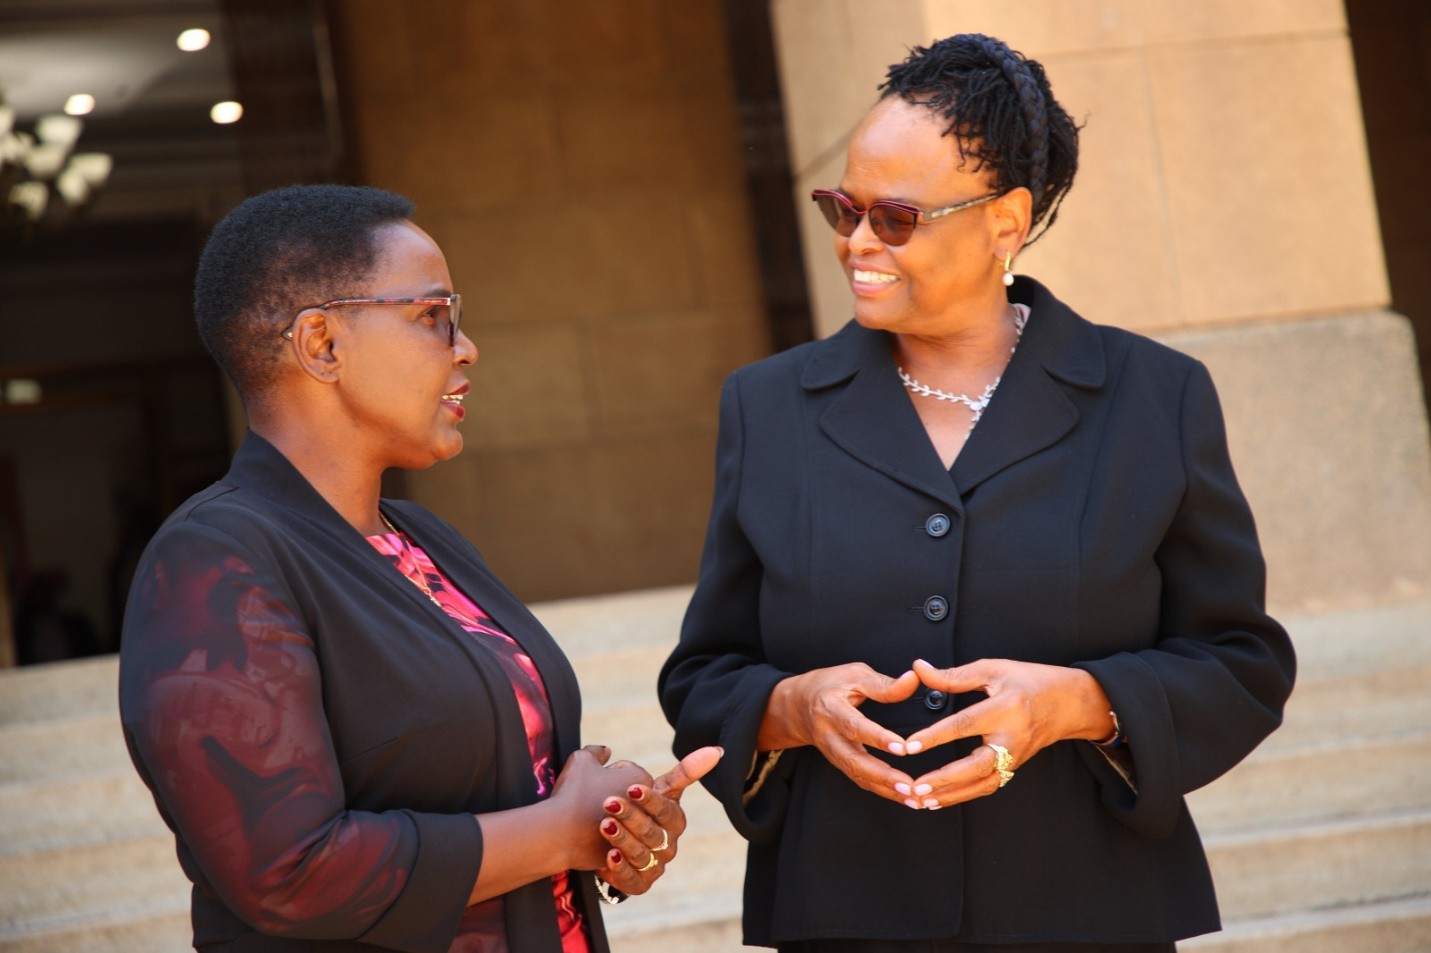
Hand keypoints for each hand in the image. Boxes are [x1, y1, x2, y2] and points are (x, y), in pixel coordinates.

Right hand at [548, 745, 652, 869]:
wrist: (561, 832)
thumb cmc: (573, 792)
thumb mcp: (582, 760)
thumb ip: (596, 752)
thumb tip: (606, 751)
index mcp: (641, 779)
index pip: (627, 770)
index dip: (609, 772)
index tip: (595, 778)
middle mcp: (647, 807)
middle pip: (633, 798)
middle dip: (617, 797)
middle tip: (598, 798)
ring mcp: (639, 834)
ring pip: (628, 824)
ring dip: (615, 820)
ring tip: (596, 818)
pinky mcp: (627, 856)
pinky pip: (619, 846)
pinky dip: (607, 842)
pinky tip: (592, 836)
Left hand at [593, 746, 721, 894]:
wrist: (612, 840)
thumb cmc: (637, 807)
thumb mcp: (657, 788)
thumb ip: (683, 772)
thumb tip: (718, 750)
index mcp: (675, 819)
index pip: (667, 809)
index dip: (651, 800)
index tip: (632, 787)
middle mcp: (669, 844)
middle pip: (653, 833)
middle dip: (631, 817)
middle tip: (608, 803)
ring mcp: (656, 866)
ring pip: (642, 855)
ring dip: (623, 839)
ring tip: (604, 825)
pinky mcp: (640, 884)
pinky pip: (633, 880)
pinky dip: (621, 869)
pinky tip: (608, 855)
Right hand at [760, 663, 919, 805]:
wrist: (798, 705)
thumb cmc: (828, 686)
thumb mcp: (854, 675)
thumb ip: (884, 684)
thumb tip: (913, 679)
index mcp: (832, 709)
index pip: (855, 726)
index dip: (878, 738)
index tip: (903, 747)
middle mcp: (830, 736)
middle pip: (854, 761)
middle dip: (883, 776)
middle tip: (909, 785)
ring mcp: (833, 753)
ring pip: (858, 776)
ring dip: (886, 790)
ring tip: (912, 796)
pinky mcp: (840, 763)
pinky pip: (861, 780)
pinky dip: (883, 791)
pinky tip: (903, 795)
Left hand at [894, 658, 1113, 808]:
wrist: (1070, 703)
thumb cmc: (1030, 681)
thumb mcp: (993, 669)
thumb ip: (954, 675)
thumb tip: (919, 668)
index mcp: (1005, 709)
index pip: (964, 725)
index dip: (935, 736)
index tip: (909, 746)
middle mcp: (1012, 738)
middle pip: (976, 765)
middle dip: (944, 779)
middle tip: (916, 786)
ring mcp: (1015, 757)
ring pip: (982, 783)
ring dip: (951, 795)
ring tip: (922, 800)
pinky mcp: (1015, 767)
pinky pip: (988, 786)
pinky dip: (964, 795)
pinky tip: (941, 800)